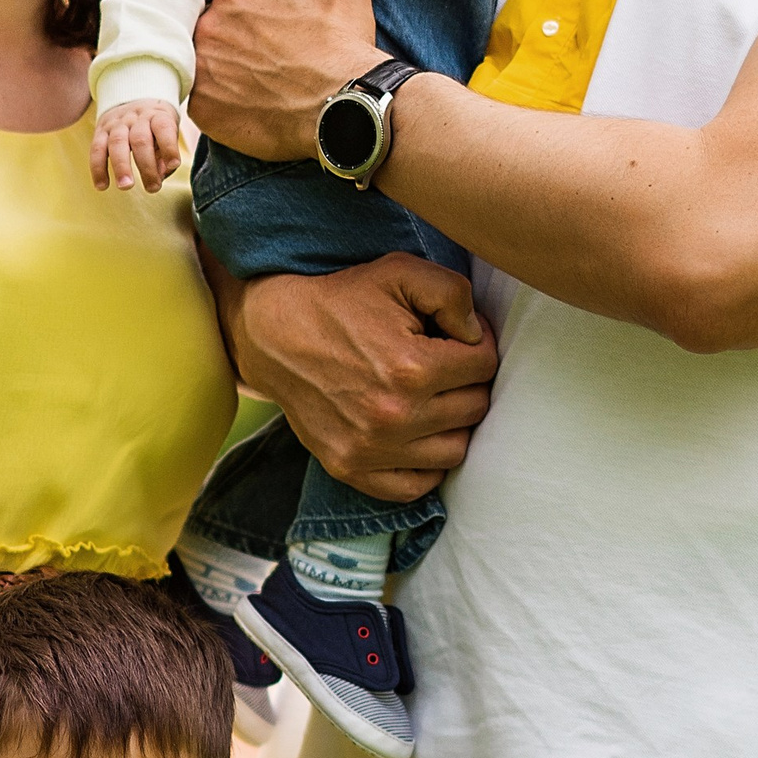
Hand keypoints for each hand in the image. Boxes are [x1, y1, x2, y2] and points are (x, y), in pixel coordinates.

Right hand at [93, 98, 185, 192]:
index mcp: (157, 115)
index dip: (169, 146)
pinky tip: (102, 186)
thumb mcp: (168, 133)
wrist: (130, 98)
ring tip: (126, 187)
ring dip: (121, 167)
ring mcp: (117, 123)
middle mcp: (136, 117)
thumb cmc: (156, 126)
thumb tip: (159, 176)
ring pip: (117, 142)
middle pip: (140, 139)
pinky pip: (97, 149)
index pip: (164, 128)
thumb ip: (166, 155)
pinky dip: (98, 168)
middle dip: (146, 166)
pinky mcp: (101, 130)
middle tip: (152, 188)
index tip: (174, 165)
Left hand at [190, 0, 384, 163]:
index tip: (261, 11)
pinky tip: (241, 98)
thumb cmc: (344, 41)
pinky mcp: (203, 110)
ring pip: (198, 57)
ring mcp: (202, 70)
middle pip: (207, 20)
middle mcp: (209, 26)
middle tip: (260, 48)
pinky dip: (214, 97)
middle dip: (228, 30)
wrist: (347, 110)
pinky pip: (196, 98)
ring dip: (217, 62)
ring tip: (250, 74)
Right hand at [223, 257, 494, 500]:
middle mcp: (395, 416)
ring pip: (455, 449)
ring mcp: (371, 449)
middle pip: (475, 407)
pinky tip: (418, 434)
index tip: (457, 335)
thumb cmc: (341, 301)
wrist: (273, 333)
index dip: (478, 342)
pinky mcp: (350, 468)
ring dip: (454, 422)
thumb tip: (477, 334)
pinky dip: (426, 464)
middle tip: (445, 362)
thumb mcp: (398, 271)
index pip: (484, 364)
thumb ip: (454, 292)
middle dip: (468, 380)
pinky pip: (415, 485)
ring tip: (434, 396)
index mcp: (411, 368)